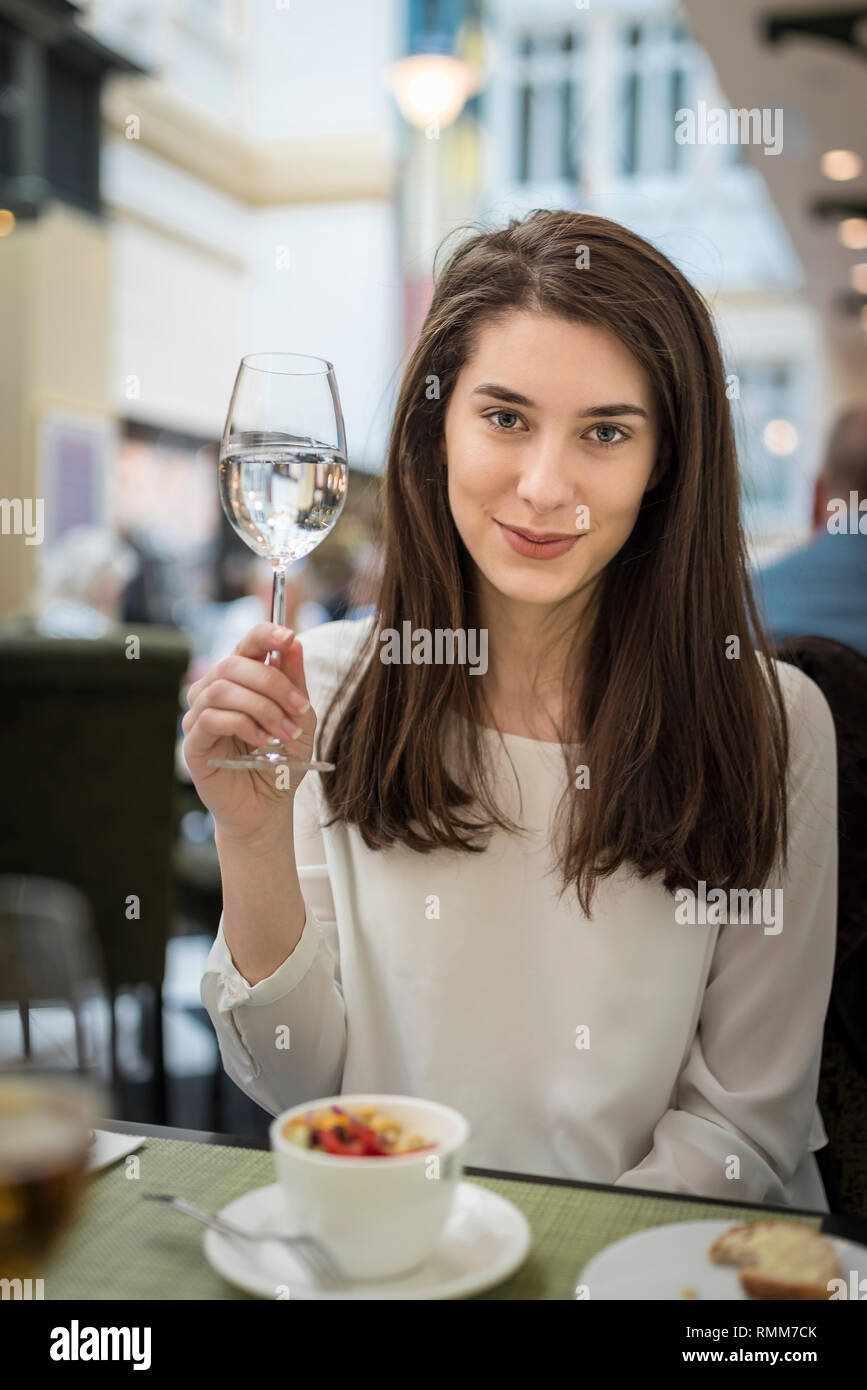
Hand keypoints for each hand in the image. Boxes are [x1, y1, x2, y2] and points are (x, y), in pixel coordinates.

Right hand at [181, 622, 316, 840]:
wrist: (269, 807)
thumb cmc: (281, 762)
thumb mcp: (299, 718)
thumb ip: (294, 682)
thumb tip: (292, 643)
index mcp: (239, 682)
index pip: (245, 645)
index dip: (264, 634)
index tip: (288, 636)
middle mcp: (213, 693)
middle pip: (233, 663)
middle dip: (272, 682)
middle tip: (299, 708)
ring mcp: (198, 718)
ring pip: (221, 689)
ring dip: (261, 707)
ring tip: (283, 732)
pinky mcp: (193, 744)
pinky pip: (211, 719)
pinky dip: (242, 725)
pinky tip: (262, 742)